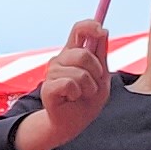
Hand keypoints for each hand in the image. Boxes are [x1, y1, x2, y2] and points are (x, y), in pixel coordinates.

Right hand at [18, 18, 112, 149]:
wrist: (73, 123)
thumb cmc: (87, 100)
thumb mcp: (101, 77)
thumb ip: (101, 55)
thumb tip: (103, 31)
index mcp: (73, 53)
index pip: (79, 29)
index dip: (90, 26)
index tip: (101, 30)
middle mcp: (60, 59)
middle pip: (83, 54)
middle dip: (96, 72)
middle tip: (93, 85)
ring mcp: (52, 72)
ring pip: (79, 73)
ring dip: (88, 88)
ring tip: (82, 94)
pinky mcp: (48, 87)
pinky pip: (70, 84)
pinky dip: (77, 94)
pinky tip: (71, 98)